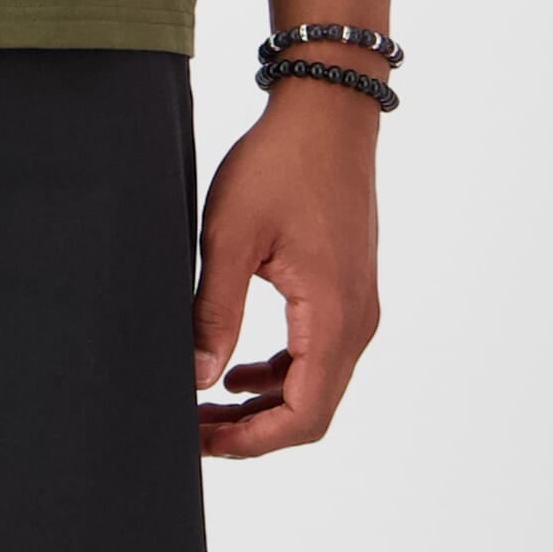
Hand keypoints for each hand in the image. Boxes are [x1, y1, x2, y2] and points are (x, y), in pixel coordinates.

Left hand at [191, 77, 380, 457]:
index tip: (201, 443)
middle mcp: (357, 321)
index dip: (251, 441)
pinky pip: (319, 352)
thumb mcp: (232, 234)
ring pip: (316, 384)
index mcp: (334, 316)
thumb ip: (215, 312)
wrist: (327, 108)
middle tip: (195, 429)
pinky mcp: (347, 288)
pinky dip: (281, 372)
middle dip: (252, 430)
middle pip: (311, 409)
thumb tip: (196, 378)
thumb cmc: (281, 161)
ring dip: (265, 403)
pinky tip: (239, 368)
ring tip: (209, 405)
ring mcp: (357, 305)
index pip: (303, 416)